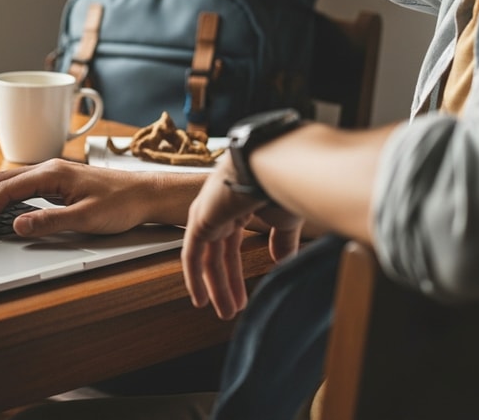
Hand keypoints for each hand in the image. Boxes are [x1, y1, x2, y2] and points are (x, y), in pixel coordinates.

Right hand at [0, 159, 188, 236]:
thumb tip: (17, 225)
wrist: (146, 194)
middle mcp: (50, 168)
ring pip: (13, 181)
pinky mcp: (61, 181)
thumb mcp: (85, 218)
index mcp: (52, 173)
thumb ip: (49, 222)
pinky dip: (8, 196)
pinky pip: (25, 185)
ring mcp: (55, 173)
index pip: (8, 189)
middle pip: (4, 181)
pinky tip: (5, 208)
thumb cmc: (122, 203)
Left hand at [182, 160, 302, 319]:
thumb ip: (282, 240)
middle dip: (225, 284)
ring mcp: (208, 212)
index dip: (236, 272)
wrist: (276, 165)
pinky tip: (200, 299)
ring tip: (224, 312)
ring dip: (215, 287)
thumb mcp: (286, 219)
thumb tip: (282, 260)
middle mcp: (220, 207)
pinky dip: (194, 278)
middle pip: (219, 254)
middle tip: (231, 310)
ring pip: (207, 257)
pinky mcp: (201, 218)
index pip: (232, 244)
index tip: (243, 295)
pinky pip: (192, 254)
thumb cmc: (286, 183)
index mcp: (240, 204)